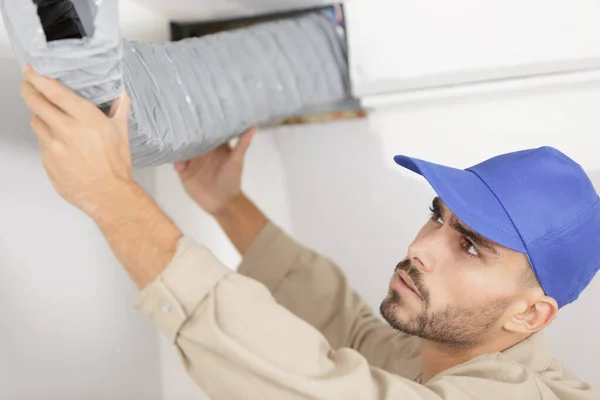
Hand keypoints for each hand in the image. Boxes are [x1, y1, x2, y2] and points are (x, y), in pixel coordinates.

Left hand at [20, 65, 134, 217]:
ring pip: (35, 122)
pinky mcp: (47, 160)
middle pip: (35, 102)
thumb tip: (122, 94)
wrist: (108, 193)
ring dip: (40, 117)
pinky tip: (60, 144)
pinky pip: (41, 142)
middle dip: (29, 91)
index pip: (53, 91)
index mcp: (86, 118)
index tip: (30, 71)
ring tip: (51, 120)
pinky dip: (47, 139)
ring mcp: (54, 145)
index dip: (37, 78)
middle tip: (29, 87)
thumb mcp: (122, 132)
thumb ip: (120, 108)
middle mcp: (66, 129)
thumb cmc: (115, 165)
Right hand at [174, 127, 257, 214]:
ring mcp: (193, 161)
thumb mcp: (236, 160)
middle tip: (181, 120)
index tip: (200, 109)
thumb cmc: (232, 180)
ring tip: (176, 140)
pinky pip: (177, 163)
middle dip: (188, 131)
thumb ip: (242, 144)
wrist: (223, 203)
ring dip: (180, 145)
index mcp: (215, 147)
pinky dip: (177, 161)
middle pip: (193, 138)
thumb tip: (254, 126)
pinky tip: (180, 164)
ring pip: (183, 149)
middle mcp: (203, 151)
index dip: (205, 121)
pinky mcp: (184, 171)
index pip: (209, 131)